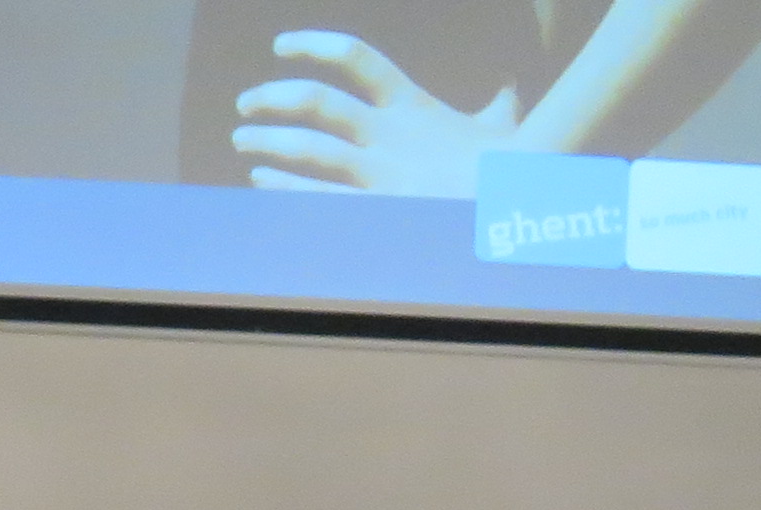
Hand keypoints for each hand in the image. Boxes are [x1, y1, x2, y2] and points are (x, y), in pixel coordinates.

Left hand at [234, 34, 520, 196]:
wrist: (516, 211)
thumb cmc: (505, 170)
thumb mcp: (502, 126)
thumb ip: (496, 103)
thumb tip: (512, 83)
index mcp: (410, 104)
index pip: (355, 57)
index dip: (313, 44)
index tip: (280, 46)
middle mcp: (388, 136)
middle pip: (317, 103)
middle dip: (274, 99)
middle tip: (246, 104)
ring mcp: (380, 175)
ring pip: (310, 152)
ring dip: (268, 143)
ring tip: (244, 140)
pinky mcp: (376, 213)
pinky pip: (319, 199)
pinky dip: (284, 189)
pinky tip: (261, 182)